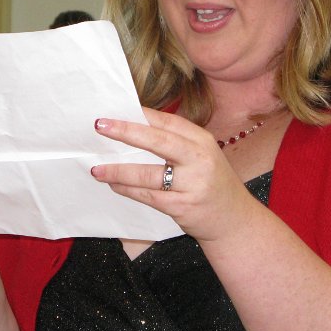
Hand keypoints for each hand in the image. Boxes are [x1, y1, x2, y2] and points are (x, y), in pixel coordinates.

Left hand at [90, 108, 256, 240]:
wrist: (233, 219)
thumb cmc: (211, 182)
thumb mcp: (201, 155)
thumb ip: (176, 142)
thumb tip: (133, 128)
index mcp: (202, 140)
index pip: (168, 122)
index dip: (140, 115)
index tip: (115, 112)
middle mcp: (199, 159)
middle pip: (158, 141)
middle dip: (126, 132)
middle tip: (100, 126)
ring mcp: (192, 184)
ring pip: (147, 174)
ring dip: (119, 171)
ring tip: (98, 169)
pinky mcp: (183, 207)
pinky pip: (148, 196)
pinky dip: (128, 190)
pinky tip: (115, 185)